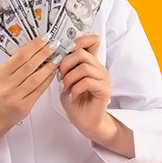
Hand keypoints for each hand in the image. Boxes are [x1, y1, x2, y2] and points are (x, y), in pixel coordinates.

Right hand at [0, 36, 59, 143]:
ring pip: (36, 78)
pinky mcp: (24, 105)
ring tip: (58, 58)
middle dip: (44, 53)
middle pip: (29, 65)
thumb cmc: (3, 92)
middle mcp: (7, 84)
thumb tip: (36, 48)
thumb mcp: (4, 75)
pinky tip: (53, 72)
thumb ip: (17, 64)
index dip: (34, 46)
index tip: (45, 38)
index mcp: (1, 73)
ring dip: (49, 66)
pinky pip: (39, 90)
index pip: (20, 56)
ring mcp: (16, 95)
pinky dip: (48, 80)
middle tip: (54, 44)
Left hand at [58, 35, 133, 156]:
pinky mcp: (104, 90)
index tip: (66, 50)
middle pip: (81, 53)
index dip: (80, 40)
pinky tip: (73, 95)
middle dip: (65, 64)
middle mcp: (98, 68)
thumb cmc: (74, 101)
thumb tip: (57, 55)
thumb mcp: (66, 80)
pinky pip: (88, 82)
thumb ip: (65, 67)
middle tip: (61, 77)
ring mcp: (103, 78)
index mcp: (90, 63)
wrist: (84, 122)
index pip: (92, 41)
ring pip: (84, 67)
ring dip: (70, 78)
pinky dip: (76, 88)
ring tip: (67, 88)